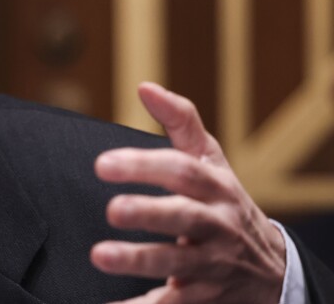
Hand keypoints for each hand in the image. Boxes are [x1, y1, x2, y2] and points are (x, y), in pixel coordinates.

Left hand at [91, 83, 286, 302]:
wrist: (269, 265)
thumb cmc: (224, 201)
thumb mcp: (210, 160)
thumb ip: (180, 121)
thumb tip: (144, 87)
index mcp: (214, 187)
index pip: (181, 171)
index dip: (143, 166)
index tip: (103, 164)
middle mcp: (216, 224)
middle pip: (184, 216)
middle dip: (148, 213)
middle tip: (111, 210)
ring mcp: (211, 263)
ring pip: (178, 263)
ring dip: (138, 260)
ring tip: (100, 256)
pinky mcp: (202, 296)